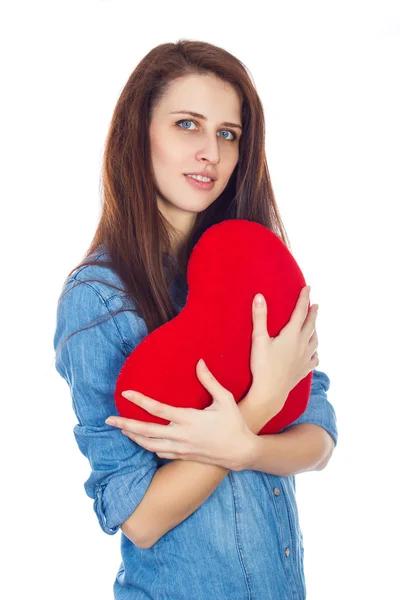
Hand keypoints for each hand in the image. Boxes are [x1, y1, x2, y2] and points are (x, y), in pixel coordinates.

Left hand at [105, 359, 254, 470]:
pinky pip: (159, 452)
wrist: (241, 452)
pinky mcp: (182, 456)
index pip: (158, 409)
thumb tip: (199, 362)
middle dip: (125, 425)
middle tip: (108, 420)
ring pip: (149, 445)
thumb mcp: (225, 399)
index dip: (140, 401)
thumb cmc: (234, 423)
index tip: (126, 393)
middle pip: (146, 431)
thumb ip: (209, 381)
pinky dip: (146, 446)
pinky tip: (140, 441)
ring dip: (132, 437)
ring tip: (120, 429)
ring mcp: (180, 448)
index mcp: (189, 419)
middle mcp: (181, 435)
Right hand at [249, 285, 318, 417]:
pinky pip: (314, 359)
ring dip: (315, 331)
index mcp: (292, 335)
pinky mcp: (304, 370)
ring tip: (314, 327)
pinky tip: (314, 354)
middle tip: (315, 304)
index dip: (304, 298)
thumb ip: (260, 317)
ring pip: (315, 341)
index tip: (308, 287)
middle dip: (313, 313)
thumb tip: (260, 296)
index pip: (300, 311)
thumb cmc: (262, 366)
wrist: (270, 392)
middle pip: (311, 324)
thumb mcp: (258, 339)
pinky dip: (315, 353)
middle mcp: (302, 345)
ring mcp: (304, 358)